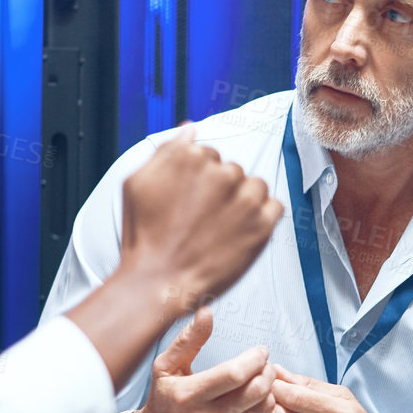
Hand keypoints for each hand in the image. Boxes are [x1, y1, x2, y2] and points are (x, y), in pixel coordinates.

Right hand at [109, 308, 275, 412]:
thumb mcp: (166, 367)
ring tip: (261, 380)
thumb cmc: (164, 400)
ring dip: (270, 389)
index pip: (235, 374)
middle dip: (268, 371)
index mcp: (188, 396)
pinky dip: (266, 409)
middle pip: (256, 390)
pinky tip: (255, 401)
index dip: (255, 358)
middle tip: (265, 364)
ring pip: (265, 407)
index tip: (260, 351)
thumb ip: (188, 339)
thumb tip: (207, 312)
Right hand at [120, 125, 284, 317]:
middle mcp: (222, 172)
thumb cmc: (144, 235)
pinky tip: (241, 233)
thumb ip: (166, 151)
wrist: (158, 282)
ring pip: (255, 186)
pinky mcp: (262, 224)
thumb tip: (190, 129)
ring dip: (244, 201)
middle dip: (221, 190)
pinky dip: (264, 218)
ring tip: (221, 227)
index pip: (209, 155)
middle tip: (202, 219)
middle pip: (233, 170)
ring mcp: (245, 198)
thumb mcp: (137, 183)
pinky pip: (275, 207)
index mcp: (192, 156)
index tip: (190, 201)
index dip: (199, 180)